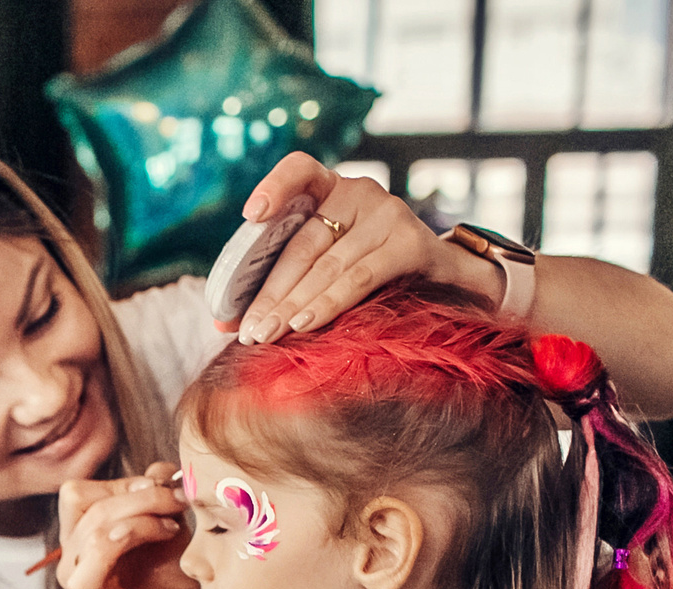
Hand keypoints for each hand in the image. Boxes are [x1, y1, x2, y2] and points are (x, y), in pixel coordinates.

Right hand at [56, 463, 205, 588]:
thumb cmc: (177, 577)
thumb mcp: (168, 522)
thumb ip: (157, 492)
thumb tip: (157, 469)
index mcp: (80, 538)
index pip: (78, 493)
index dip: (120, 482)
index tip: (162, 487)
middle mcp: (71, 558)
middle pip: (82, 501)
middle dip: (138, 493)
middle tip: (178, 500)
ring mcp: (76, 581)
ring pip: (92, 525)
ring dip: (141, 513)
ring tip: (174, 525)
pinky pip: (93, 557)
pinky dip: (128, 536)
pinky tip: (162, 535)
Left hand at [234, 153, 502, 345]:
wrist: (450, 285)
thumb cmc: (374, 276)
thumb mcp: (324, 271)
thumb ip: (278, 287)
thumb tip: (223, 326)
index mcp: (332, 191)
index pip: (301, 170)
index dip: (275, 186)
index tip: (252, 215)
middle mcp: (360, 193)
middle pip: (303, 242)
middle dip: (270, 291)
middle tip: (247, 329)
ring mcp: (387, 213)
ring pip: (327, 264)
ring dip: (291, 304)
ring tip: (266, 334)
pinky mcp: (410, 242)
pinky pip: (359, 276)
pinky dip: (328, 302)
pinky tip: (304, 323)